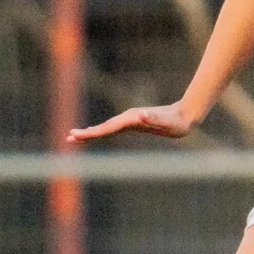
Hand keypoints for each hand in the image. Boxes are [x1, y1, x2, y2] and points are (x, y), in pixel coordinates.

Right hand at [68, 100, 198, 143]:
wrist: (184, 115)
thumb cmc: (176, 122)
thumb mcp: (166, 122)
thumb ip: (153, 118)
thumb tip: (140, 115)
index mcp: (132, 119)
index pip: (108, 128)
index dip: (93, 133)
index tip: (79, 136)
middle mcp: (129, 118)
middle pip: (104, 127)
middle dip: (86, 133)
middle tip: (69, 138)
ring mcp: (131, 120)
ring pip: (107, 127)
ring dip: (91, 133)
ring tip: (76, 137)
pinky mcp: (134, 123)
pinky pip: (114, 128)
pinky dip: (102, 131)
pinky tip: (96, 134)